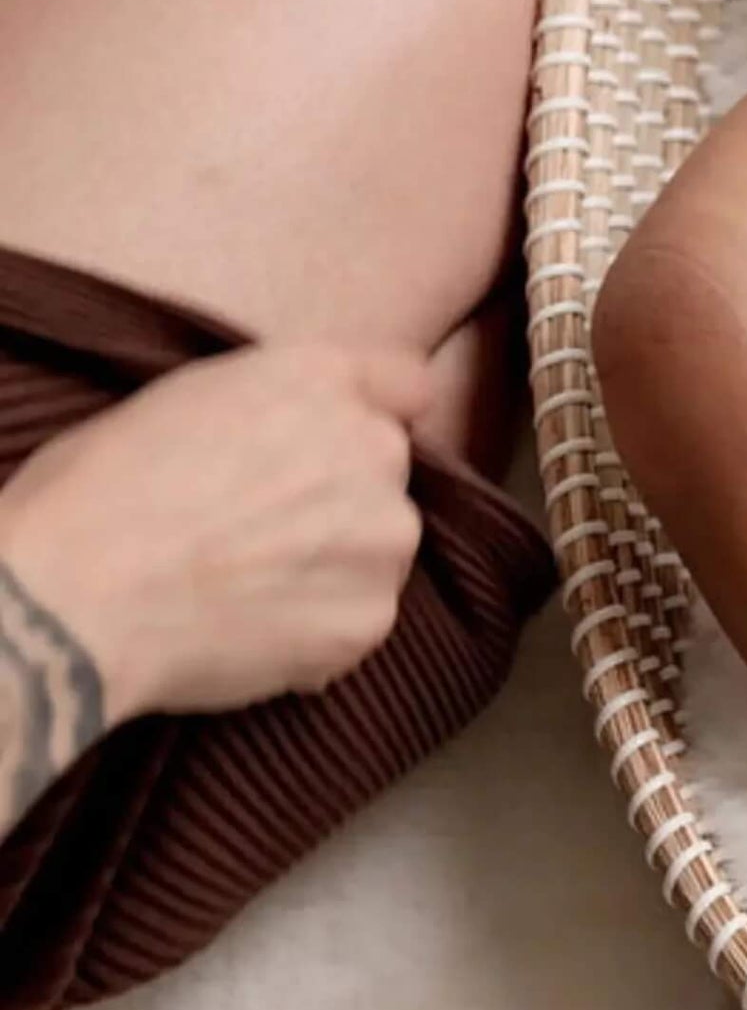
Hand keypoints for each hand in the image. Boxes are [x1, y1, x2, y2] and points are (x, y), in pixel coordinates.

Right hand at [0, 344, 435, 723]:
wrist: (79, 592)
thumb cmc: (99, 490)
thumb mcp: (184, 400)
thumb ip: (271, 407)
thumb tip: (295, 437)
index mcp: (318, 379)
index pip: (404, 383)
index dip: (376, 414)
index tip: (350, 443)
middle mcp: (372, 447)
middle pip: (383, 477)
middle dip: (340, 501)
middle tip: (261, 533)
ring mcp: (384, 537)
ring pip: (378, 553)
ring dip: (335, 569)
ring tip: (248, 587)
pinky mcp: (374, 615)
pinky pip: (358, 620)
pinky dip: (320, 630)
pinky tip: (253, 630)